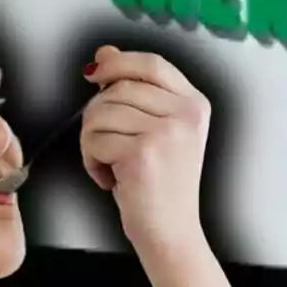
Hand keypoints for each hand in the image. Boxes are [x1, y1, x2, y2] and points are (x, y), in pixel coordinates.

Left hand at [79, 46, 210, 254]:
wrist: (171, 232)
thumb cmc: (162, 187)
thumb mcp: (157, 131)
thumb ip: (135, 90)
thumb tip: (104, 54)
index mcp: (194, 105)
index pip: (152, 64)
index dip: (118, 63)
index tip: (95, 72)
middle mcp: (186, 115)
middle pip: (118, 88)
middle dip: (98, 116)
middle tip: (107, 145)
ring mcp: (166, 133)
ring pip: (100, 113)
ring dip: (92, 142)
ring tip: (110, 164)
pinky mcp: (142, 153)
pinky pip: (95, 141)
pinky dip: (92, 162)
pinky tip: (110, 178)